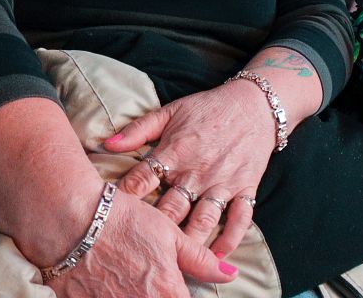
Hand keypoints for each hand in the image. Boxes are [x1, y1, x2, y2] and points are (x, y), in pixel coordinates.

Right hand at [49, 190, 236, 296]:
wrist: (72, 220)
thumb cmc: (124, 221)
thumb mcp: (170, 235)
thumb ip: (201, 261)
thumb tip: (230, 275)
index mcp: (166, 293)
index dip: (185, 295)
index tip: (181, 289)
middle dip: (164, 294)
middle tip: (152, 278)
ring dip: (136, 295)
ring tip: (130, 278)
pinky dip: (111, 296)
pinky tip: (110, 283)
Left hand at [104, 80, 276, 256]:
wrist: (256, 103)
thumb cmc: (209, 108)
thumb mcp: (171, 111)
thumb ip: (139, 129)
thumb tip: (106, 144)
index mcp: (175, 151)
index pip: (141, 180)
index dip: (123, 198)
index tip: (109, 214)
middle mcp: (197, 171)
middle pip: (170, 208)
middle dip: (154, 229)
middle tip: (138, 246)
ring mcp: (223, 181)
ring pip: (203, 219)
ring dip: (189, 241)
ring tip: (175, 260)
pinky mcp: (246, 187)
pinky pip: (240, 218)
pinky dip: (230, 238)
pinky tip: (218, 256)